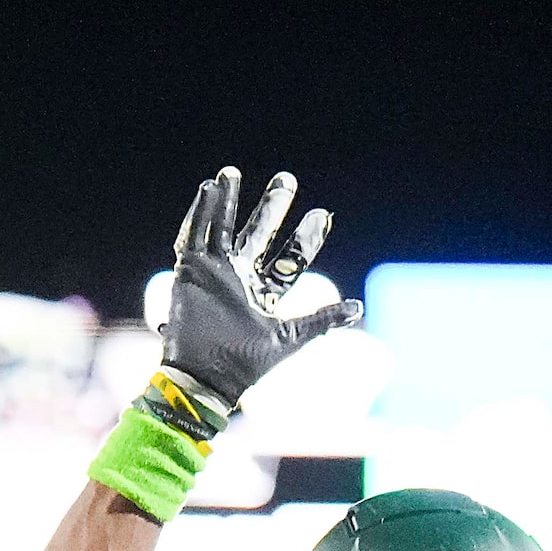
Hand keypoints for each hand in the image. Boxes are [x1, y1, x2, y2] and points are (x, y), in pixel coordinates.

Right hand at [160, 167, 360, 410]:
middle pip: (259, 234)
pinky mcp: (191, 270)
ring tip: (231, 174)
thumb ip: (322, 320)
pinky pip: (194, 235)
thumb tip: (359, 307)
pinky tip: (208, 189)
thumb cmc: (249, 363)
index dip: (306, 238)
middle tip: (286, 179)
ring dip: (227, 201)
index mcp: (266, 293)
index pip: (291, 258)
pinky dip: (200, 212)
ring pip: (223, 227)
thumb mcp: (291, 337)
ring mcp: (216, 272)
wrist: (208, 376)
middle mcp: (242, 277)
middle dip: (272, 208)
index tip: (323, 214)